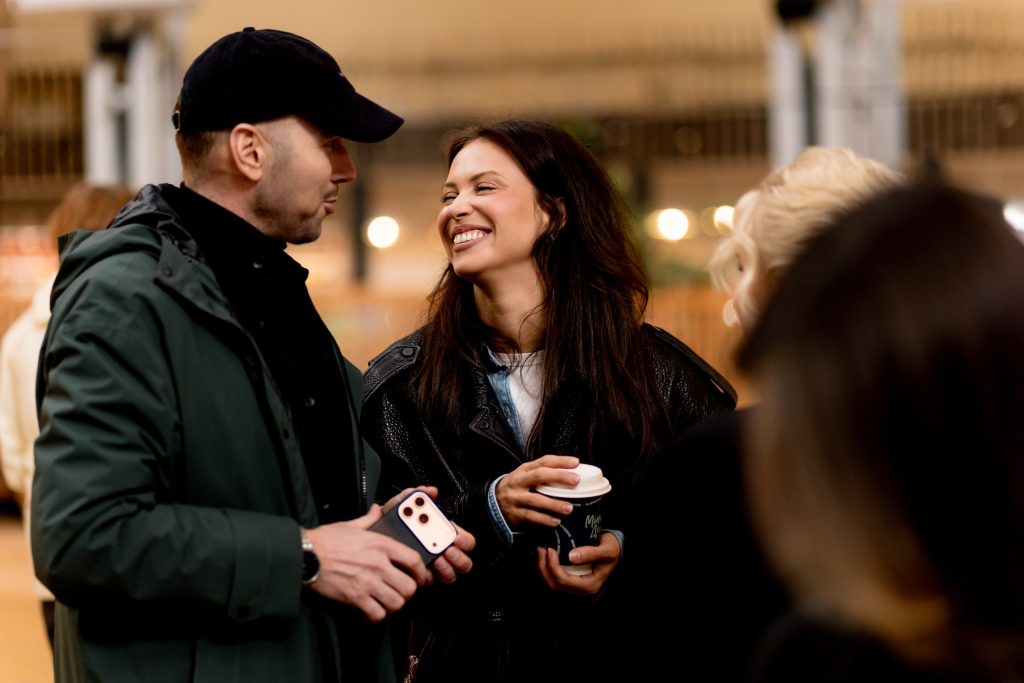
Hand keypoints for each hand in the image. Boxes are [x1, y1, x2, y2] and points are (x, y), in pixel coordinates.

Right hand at [304, 505, 430, 622]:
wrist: (304, 555)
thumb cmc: (325, 540)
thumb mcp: (351, 524)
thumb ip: (369, 519)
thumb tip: (377, 509)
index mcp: (380, 544)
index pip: (414, 560)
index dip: (421, 572)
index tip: (419, 577)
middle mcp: (378, 564)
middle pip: (409, 586)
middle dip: (408, 592)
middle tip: (401, 592)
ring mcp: (368, 582)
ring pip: (396, 602)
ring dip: (394, 605)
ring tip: (387, 602)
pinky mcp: (355, 598)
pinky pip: (377, 614)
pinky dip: (377, 615)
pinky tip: (373, 610)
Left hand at [384, 487, 476, 583]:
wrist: (369, 543)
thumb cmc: (387, 526)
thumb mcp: (397, 507)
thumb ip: (412, 495)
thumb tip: (431, 491)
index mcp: (440, 534)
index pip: (463, 540)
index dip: (464, 539)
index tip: (456, 537)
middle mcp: (440, 552)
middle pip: (463, 561)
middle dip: (459, 556)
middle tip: (447, 549)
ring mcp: (433, 568)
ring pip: (451, 574)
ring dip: (447, 568)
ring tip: (436, 560)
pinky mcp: (421, 579)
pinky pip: (432, 581)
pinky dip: (429, 576)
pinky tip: (422, 569)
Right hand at [495, 455, 579, 526]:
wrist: (493, 501)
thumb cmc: (517, 486)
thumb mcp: (525, 475)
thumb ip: (543, 473)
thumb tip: (570, 473)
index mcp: (524, 470)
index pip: (543, 461)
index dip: (560, 461)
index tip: (576, 462)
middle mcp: (519, 482)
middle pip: (539, 476)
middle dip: (558, 477)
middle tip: (576, 481)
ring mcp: (516, 498)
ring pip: (535, 500)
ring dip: (553, 504)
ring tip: (569, 508)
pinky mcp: (515, 513)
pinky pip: (531, 516)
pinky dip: (544, 519)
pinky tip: (556, 521)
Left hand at [536, 531, 620, 596]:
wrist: (614, 549)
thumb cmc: (612, 549)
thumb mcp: (607, 550)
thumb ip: (591, 553)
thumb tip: (571, 556)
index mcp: (589, 585)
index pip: (563, 581)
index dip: (553, 566)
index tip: (550, 550)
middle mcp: (581, 589)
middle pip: (554, 585)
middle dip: (544, 568)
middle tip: (541, 549)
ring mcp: (575, 586)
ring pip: (551, 583)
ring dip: (542, 568)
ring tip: (540, 551)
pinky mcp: (571, 579)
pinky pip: (554, 578)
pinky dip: (546, 568)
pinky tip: (544, 556)